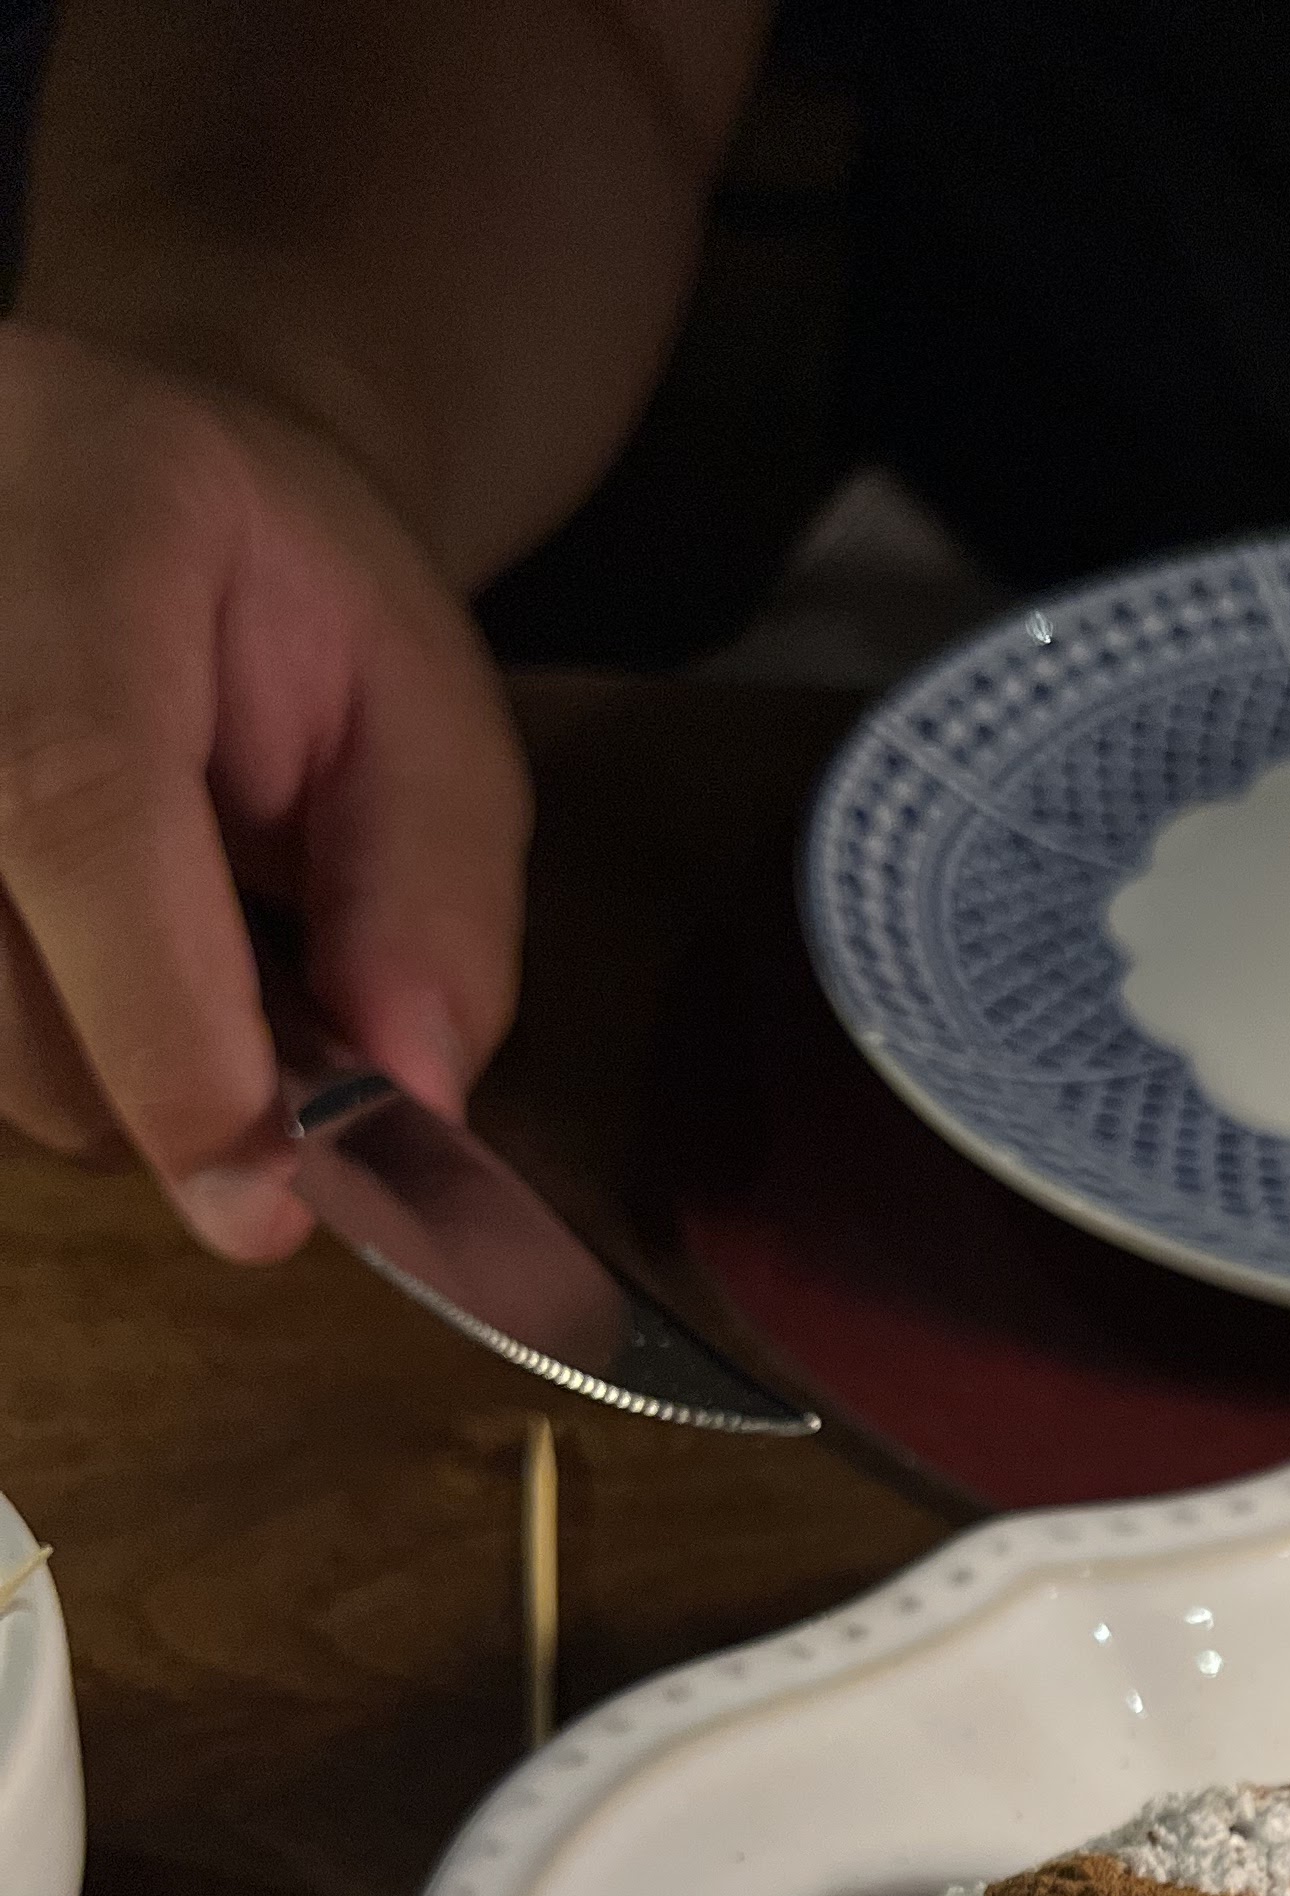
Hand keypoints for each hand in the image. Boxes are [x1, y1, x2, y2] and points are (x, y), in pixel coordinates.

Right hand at [0, 319, 528, 1258]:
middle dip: (161, 1084)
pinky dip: (38, 1043)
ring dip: (95, 1071)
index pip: (71, 803)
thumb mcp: (424, 710)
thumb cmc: (277, 596)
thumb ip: (432, 898)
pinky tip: (85, 952)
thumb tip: (404, 1101)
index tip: (266, 1202)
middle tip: (279, 1038)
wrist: (99, 483)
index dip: (166, 1036)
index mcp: (70, 543)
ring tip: (174, 949)